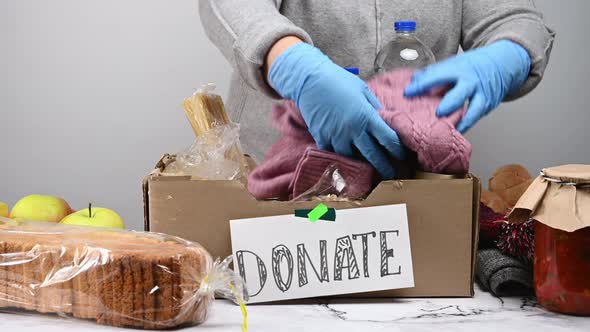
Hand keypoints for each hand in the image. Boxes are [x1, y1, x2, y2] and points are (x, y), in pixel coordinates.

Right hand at [268, 42, 404, 178]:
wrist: (310, 80)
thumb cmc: (338, 80)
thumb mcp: (362, 89)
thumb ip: (374, 106)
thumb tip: (383, 119)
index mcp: (366, 116)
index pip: (387, 139)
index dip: (397, 150)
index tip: (401, 156)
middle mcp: (353, 129)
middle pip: (372, 155)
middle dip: (384, 167)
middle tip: (391, 176)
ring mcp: (336, 135)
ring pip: (351, 158)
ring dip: (360, 165)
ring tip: (367, 171)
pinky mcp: (322, 137)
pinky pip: (333, 154)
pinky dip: (339, 157)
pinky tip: (345, 161)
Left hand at [404, 40, 530, 132]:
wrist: (501, 63)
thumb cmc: (471, 66)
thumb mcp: (452, 64)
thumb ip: (433, 73)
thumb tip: (413, 80)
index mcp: (458, 69)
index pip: (437, 77)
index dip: (422, 85)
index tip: (407, 93)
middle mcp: (471, 82)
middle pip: (460, 93)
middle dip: (448, 104)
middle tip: (438, 113)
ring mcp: (481, 95)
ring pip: (473, 109)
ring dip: (460, 120)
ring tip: (448, 130)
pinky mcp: (487, 105)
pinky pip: (476, 117)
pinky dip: (466, 125)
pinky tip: (456, 133)